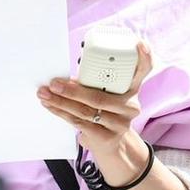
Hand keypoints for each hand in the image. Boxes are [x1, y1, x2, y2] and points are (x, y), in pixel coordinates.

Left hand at [39, 41, 152, 157]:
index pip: (143, 71)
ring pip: (86, 110)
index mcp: (132, 89)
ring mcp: (121, 123)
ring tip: (45, 94)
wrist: (112, 145)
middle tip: (53, 83)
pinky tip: (51, 106)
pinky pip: (80, 123)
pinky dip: (62, 112)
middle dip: (71, 90)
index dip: (144, 57)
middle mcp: (131, 106)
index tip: (139, 44)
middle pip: (100, 96)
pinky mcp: (107, 137)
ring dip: (61, 102)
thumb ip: (94, 83)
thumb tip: (64, 76)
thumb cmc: (105, 113)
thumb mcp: (107, 96)